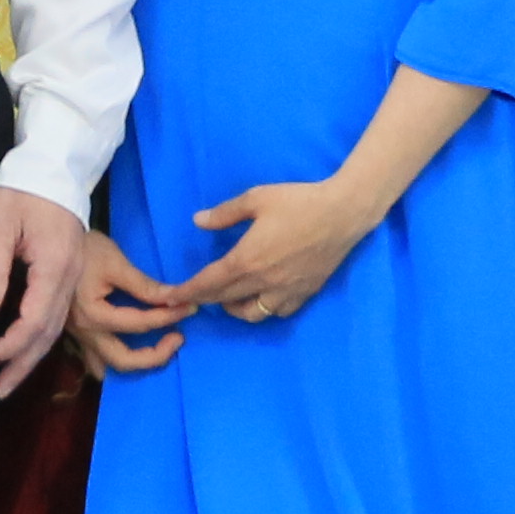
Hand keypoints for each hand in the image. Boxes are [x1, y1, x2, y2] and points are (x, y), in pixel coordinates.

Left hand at [0, 188, 87, 392]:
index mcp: (54, 267)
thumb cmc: (23, 191)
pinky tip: (28, 348)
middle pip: (49, 332)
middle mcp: (70, 278)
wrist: (57, 168)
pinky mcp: (70, 273)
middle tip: (0, 390)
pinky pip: (59, 314)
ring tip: (11, 379)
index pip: (33, 320)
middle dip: (23, 364)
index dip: (10, 344)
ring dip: (33, 355)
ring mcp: (74, 277)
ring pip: (56, 327)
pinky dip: (42, 337)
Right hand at [66, 230, 190, 378]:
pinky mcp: (77, 335)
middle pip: (124, 361)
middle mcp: (85, 333)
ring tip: (159, 348)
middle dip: (156, 355)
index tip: (190, 307)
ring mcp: (79, 337)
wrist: (53, 244)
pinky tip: (131, 352)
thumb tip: (174, 298)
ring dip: (136, 364)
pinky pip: (96, 360)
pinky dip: (114, 361)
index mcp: (94, 314)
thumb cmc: (85, 249)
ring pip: (108, 367)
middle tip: (178, 338)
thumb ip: (144, 285)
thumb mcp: (116, 262)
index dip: (169, 316)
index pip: (140, 323)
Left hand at [170, 174, 385, 325]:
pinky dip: (263, 308)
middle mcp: (263, 282)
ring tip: (228, 296)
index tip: (170, 296)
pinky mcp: (305, 293)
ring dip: (233, 308)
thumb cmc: (298, 202)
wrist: (344, 213)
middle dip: (204, 299)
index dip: (187, 291)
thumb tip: (198, 221)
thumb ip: (225, 214)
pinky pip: (278, 312)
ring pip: (251, 314)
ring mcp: (286, 291)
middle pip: (225, 300)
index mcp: (247, 259)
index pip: (209, 283)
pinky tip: (261, 296)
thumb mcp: (256, 198)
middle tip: (192, 295)